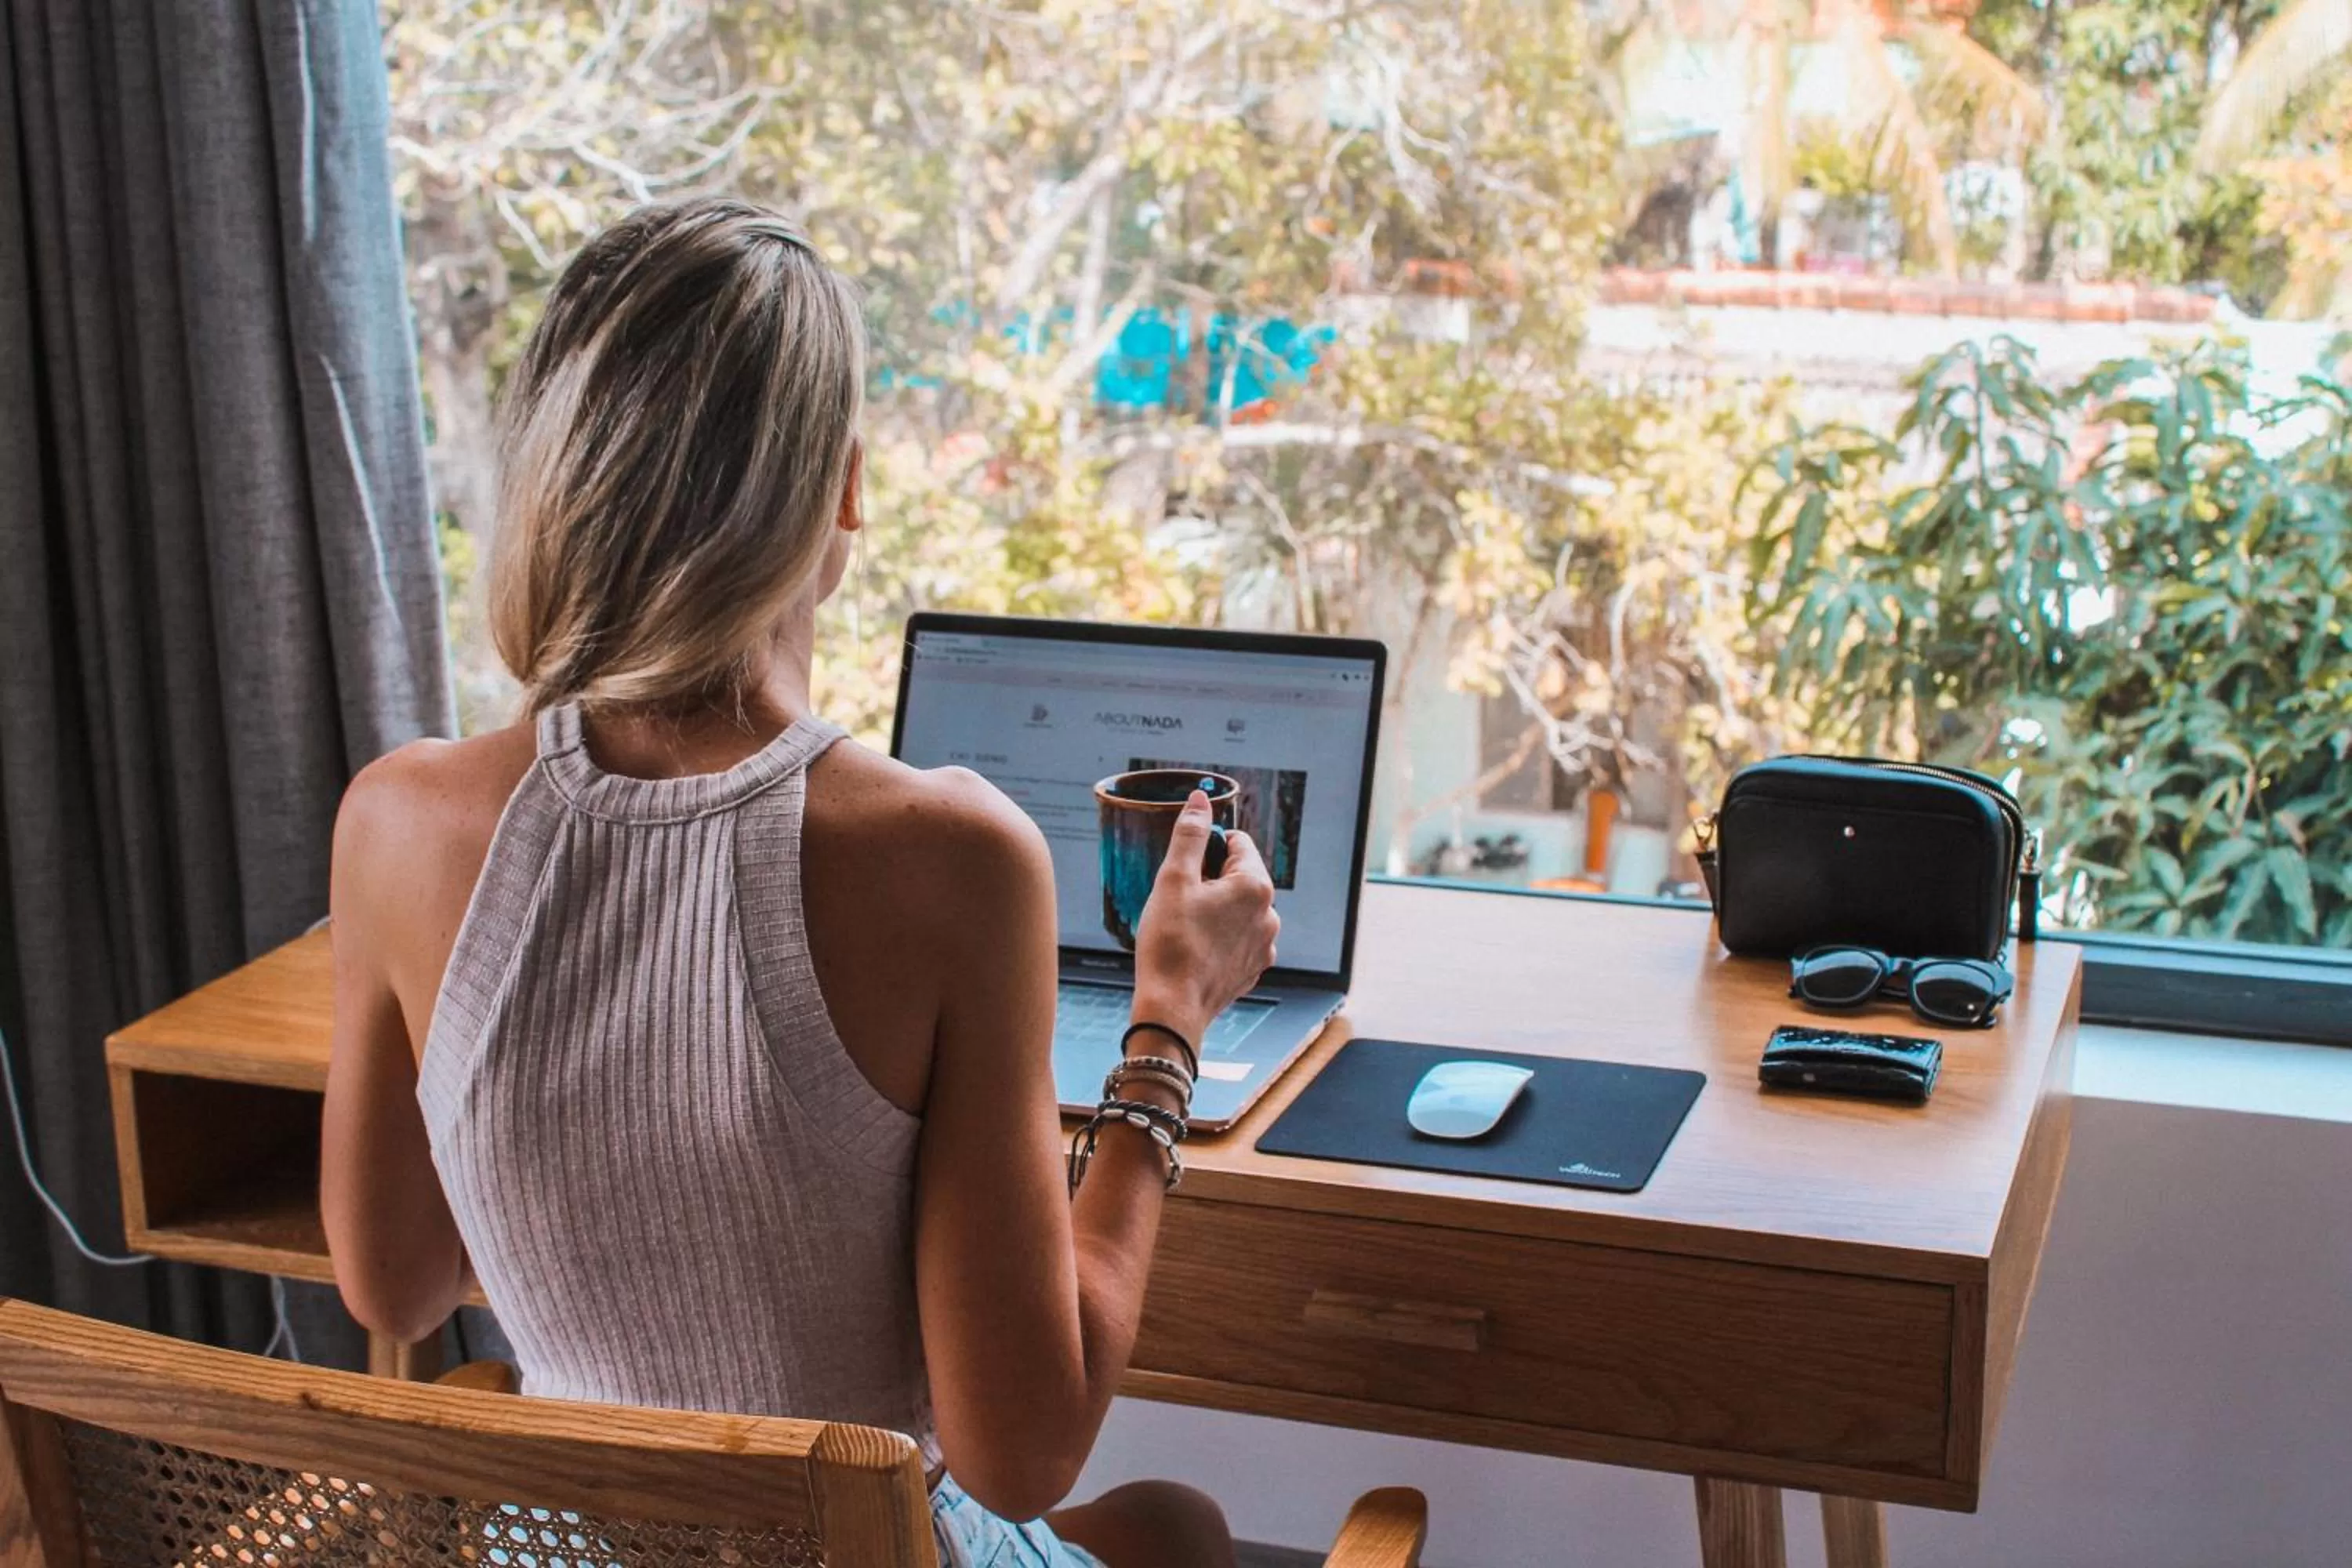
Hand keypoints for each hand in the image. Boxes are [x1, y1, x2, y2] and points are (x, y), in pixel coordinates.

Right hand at [1130, 791, 1278, 1044]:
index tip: (1184, 864)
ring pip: (1238, 908)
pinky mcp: (1252, 968)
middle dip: (1210, 878)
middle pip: (1239, 876)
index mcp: (1256, 886)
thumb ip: (1189, 835)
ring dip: (1214, 907)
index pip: (1237, 843)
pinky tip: (1193, 947)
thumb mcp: (1173, 880)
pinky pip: (1237, 937)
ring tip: (1183, 925)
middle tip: (1178, 897)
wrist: (1172, 1008)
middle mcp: (1270, 915)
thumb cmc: (1170, 944)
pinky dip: (1218, 935)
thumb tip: (1201, 800)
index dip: (1206, 847)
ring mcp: (1264, 945)